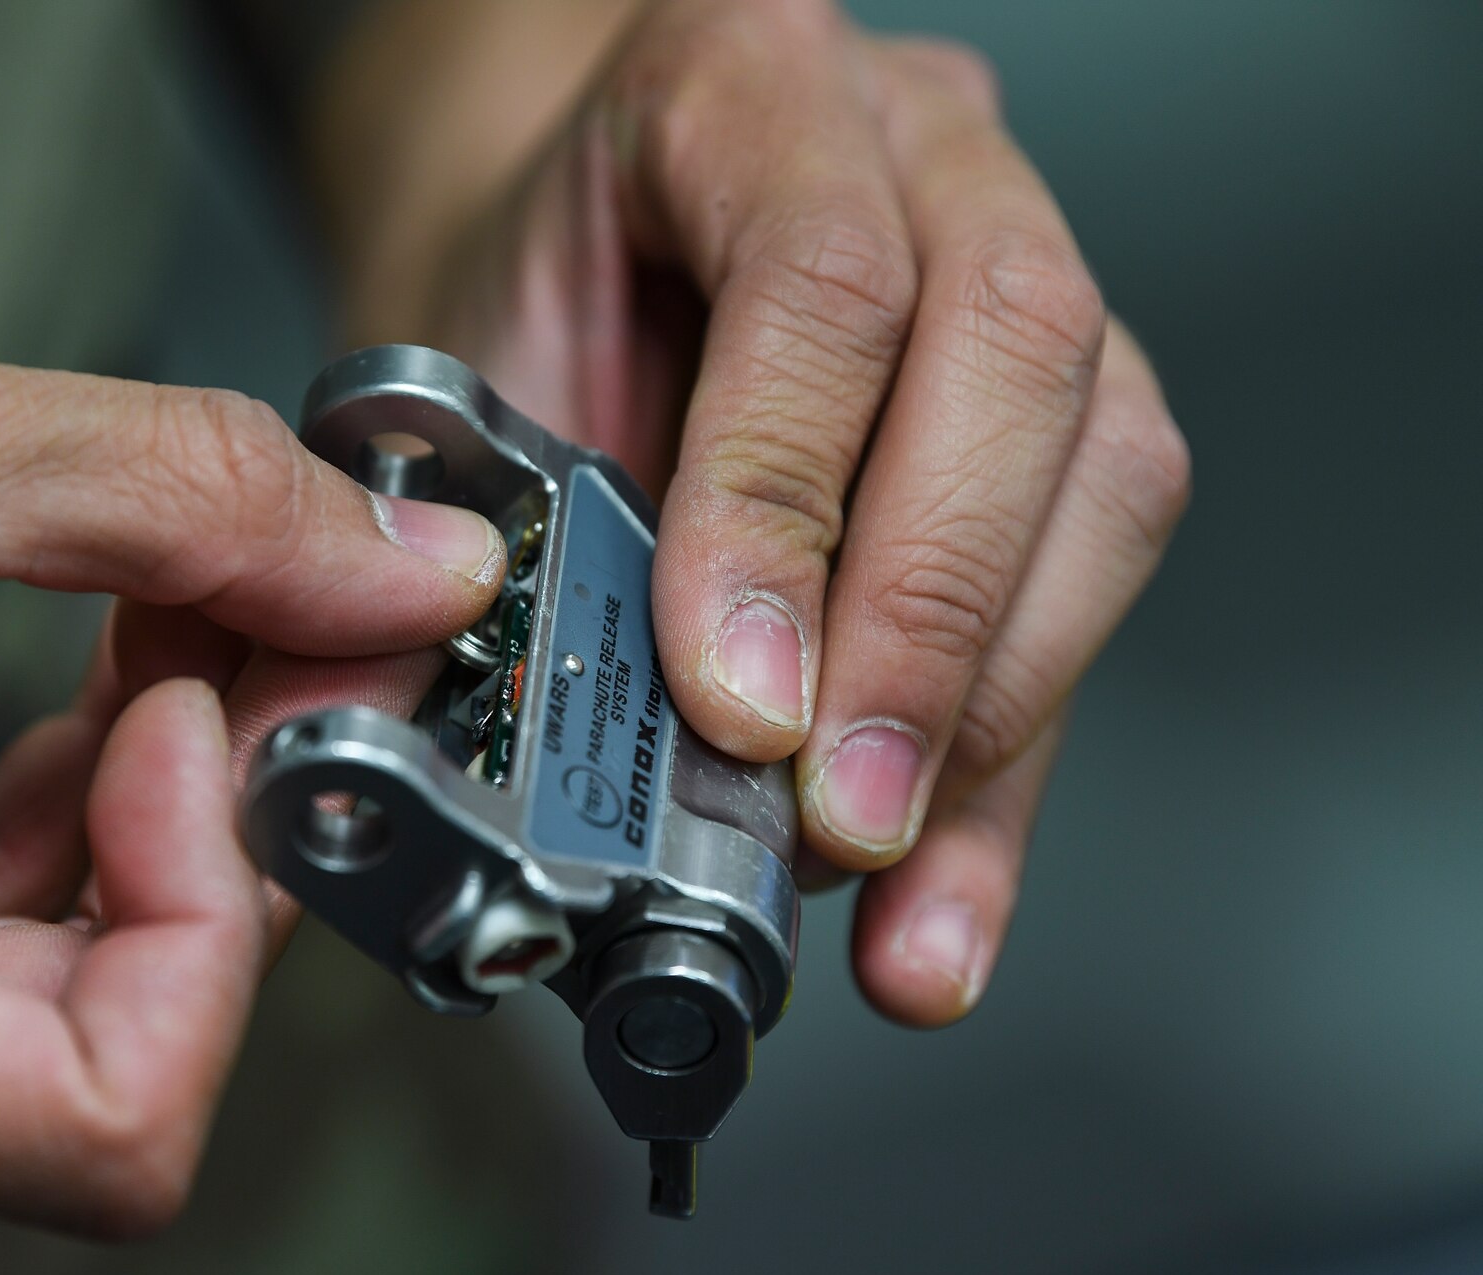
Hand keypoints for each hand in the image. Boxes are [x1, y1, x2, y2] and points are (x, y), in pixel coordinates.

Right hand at [0, 249, 503, 1232]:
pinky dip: (80, 805)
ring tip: (206, 614)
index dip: (216, 923)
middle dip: (229, 830)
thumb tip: (409, 570)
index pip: (94, 1127)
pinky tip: (120, 663)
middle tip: (295, 632)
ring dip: (167, 803)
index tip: (213, 717)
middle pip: (94, 1050)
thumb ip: (185, 503)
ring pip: (51, 986)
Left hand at [323, 0, 1189, 1024]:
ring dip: (997, 714)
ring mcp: (1021, 248)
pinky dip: (1013, 756)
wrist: (563, 249)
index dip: (783, 507)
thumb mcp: (471, 378)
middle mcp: (918, 143)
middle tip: (836, 814)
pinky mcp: (1069, 392)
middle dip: (925, 623)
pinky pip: (1093, 565)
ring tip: (894, 892)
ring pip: (1105, 465)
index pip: (817, 280)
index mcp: (742, 81)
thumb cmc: (515, 301)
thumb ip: (525, 531)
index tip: (736, 702)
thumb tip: (593, 776)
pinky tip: (944, 888)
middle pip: (1013, 355)